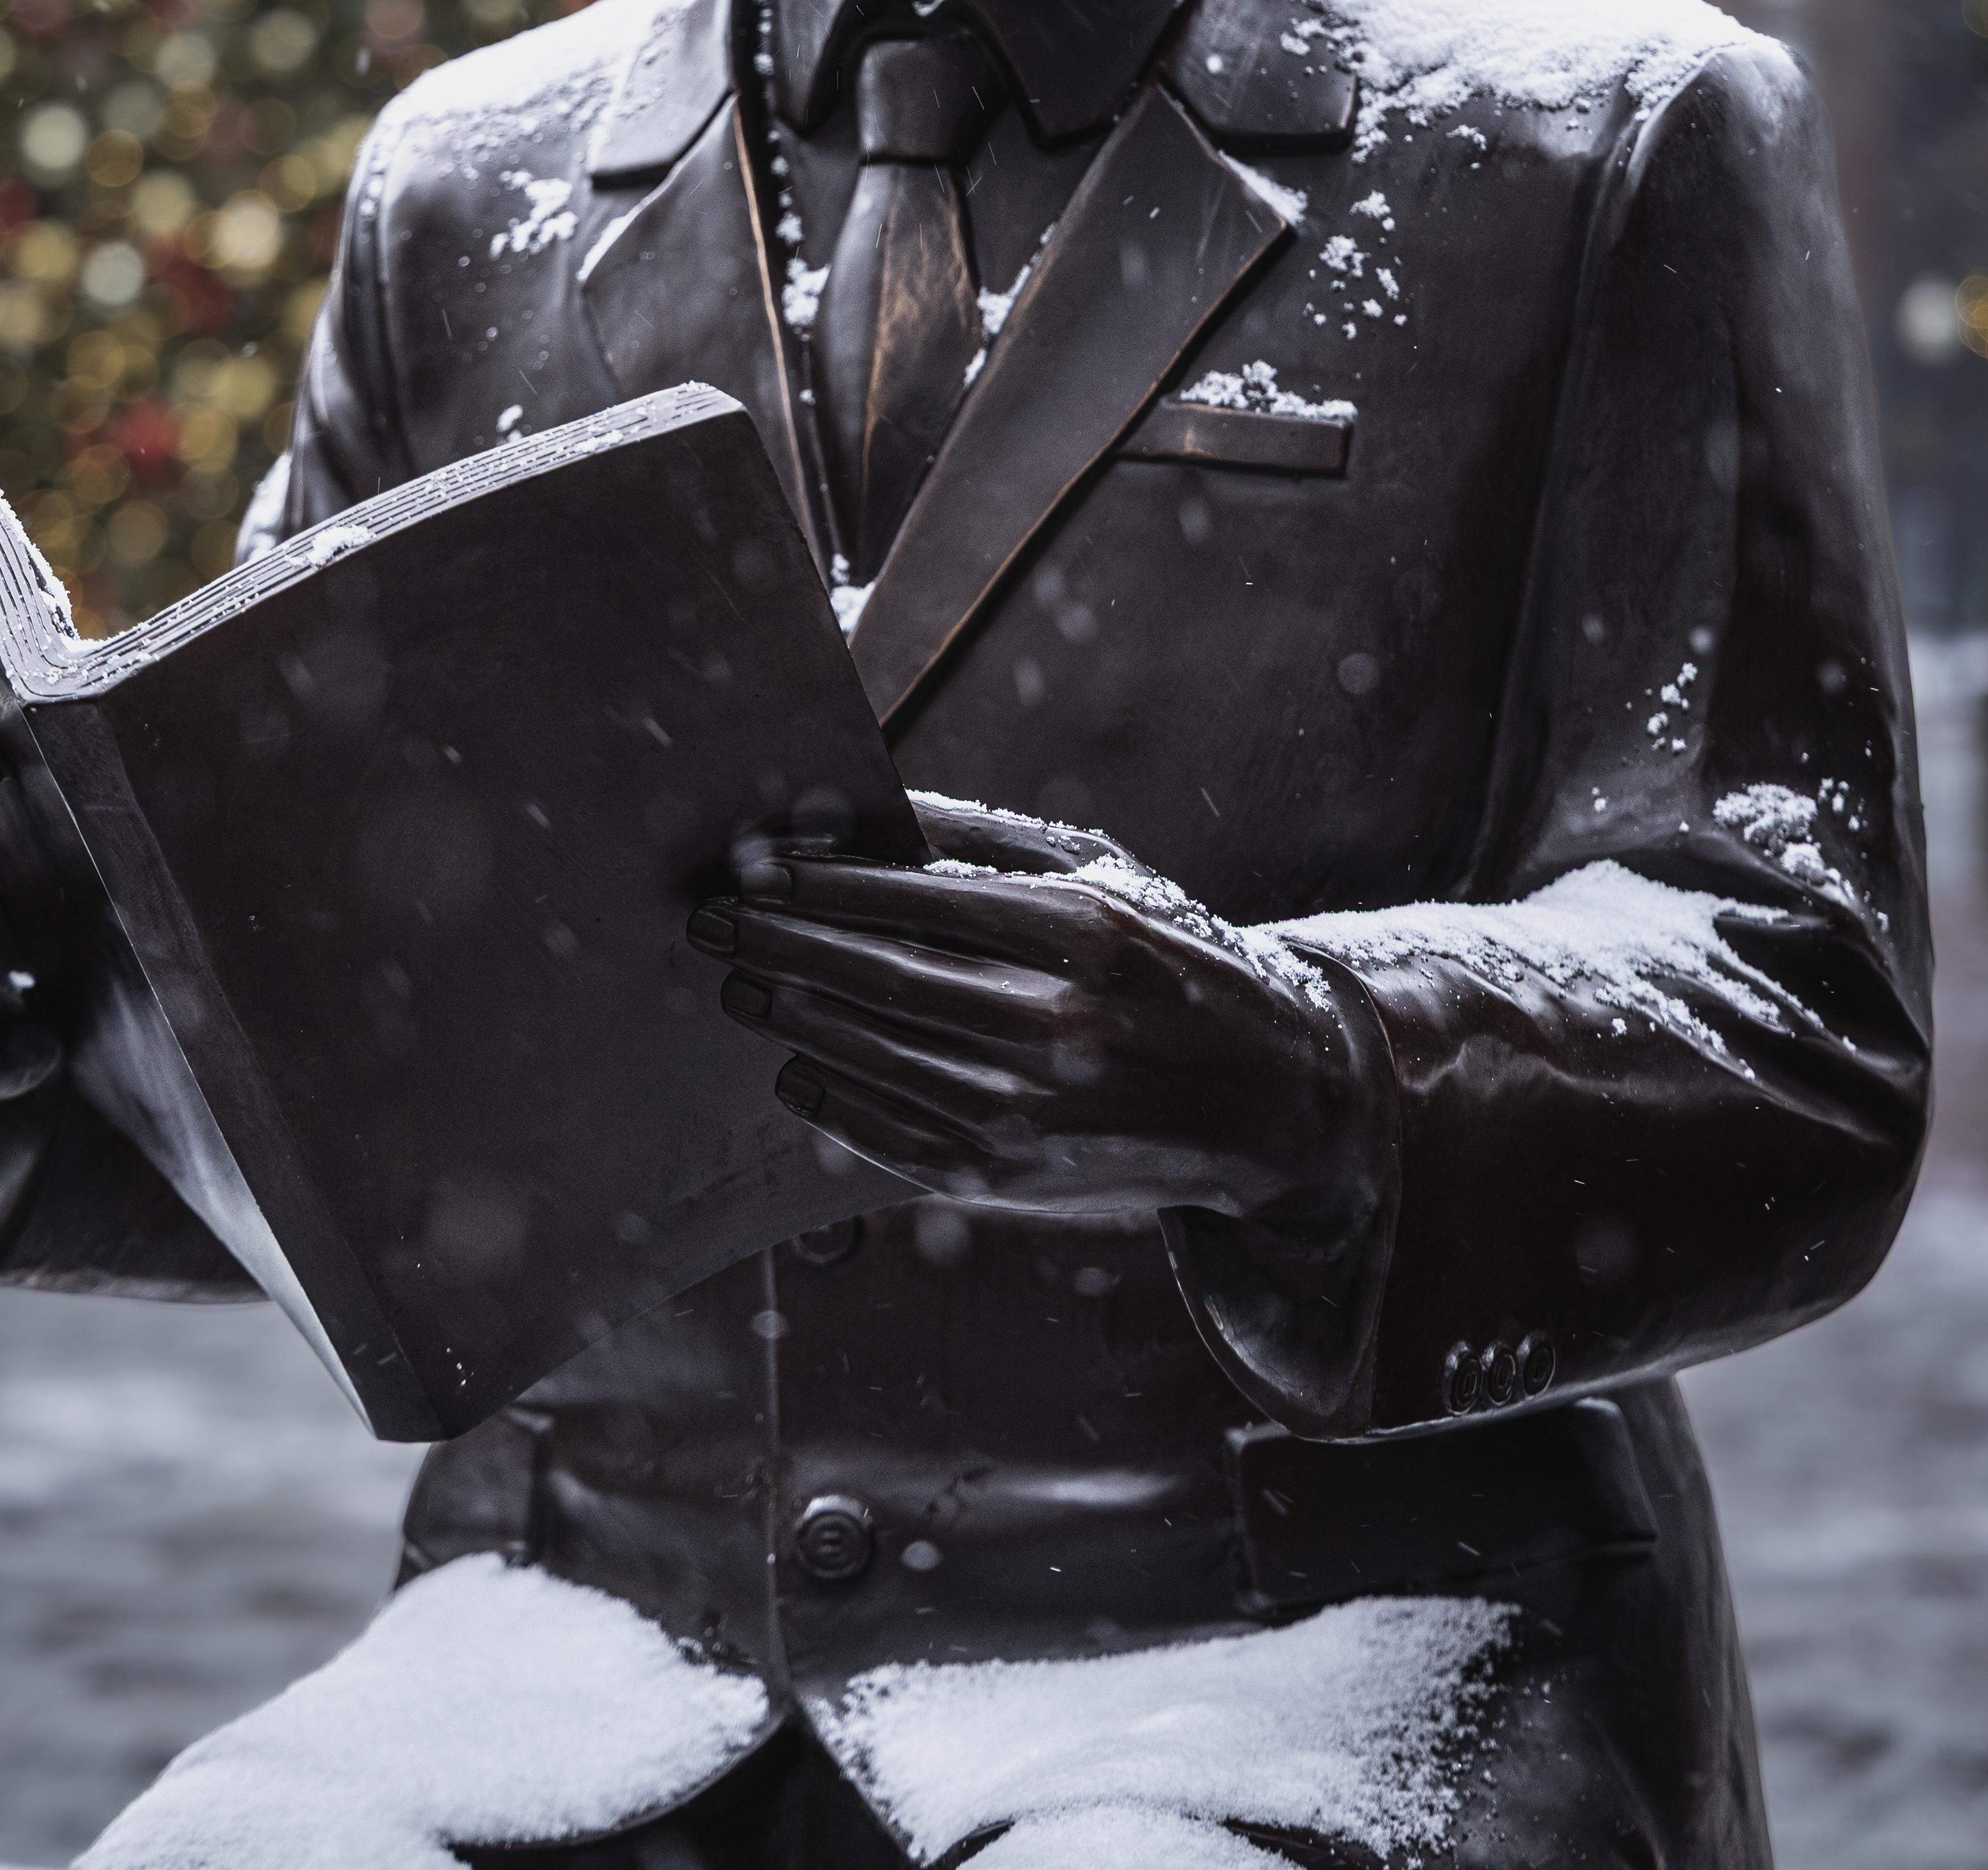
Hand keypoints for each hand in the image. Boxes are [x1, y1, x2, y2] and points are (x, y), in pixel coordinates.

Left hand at [685, 856, 1367, 1224]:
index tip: (758, 868)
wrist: (1272, 1100)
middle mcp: (1061, 1022)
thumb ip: (991, 838)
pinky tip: (799, 1064)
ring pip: (878, 1058)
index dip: (823, 885)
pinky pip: (895, 1137)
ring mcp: (1038, 1111)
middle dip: (783, 946)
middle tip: (715, 923)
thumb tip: (875, 807)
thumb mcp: (1109, 874)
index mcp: (1084, 930)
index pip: (920, 898)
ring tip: (741, 987)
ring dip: (794, 1019)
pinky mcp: (1018, 1180)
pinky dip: (835, 1099)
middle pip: (883, 977)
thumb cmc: (1173, 962)